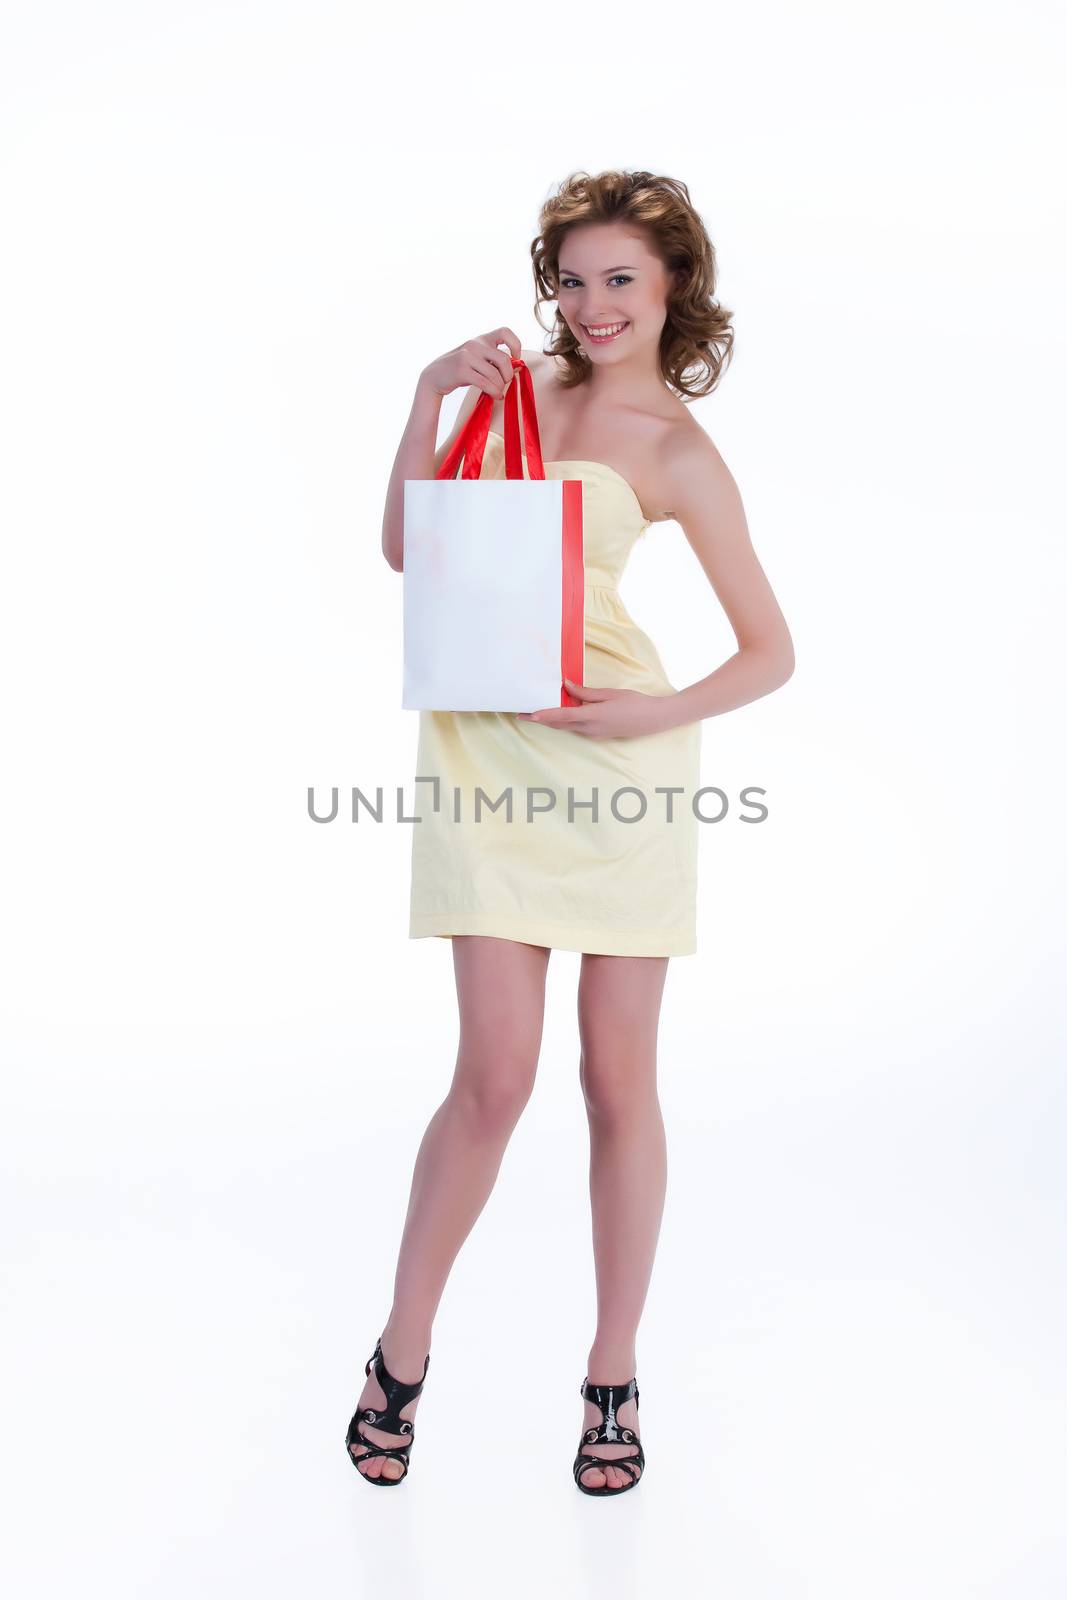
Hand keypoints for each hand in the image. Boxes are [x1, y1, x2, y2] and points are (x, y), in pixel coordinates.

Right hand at [421, 328, 522, 401]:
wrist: (434, 376)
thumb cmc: (461, 370)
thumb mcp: (478, 360)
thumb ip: (494, 361)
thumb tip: (518, 367)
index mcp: (481, 339)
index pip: (505, 332)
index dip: (515, 344)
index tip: (515, 358)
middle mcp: (475, 344)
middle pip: (504, 359)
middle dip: (508, 375)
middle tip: (505, 383)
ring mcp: (467, 356)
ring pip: (495, 374)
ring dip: (500, 387)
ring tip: (498, 393)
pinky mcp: (462, 370)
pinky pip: (485, 383)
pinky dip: (494, 392)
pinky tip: (495, 396)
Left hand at [516, 679, 672, 737]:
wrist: (653, 719)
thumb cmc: (634, 703)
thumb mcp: (609, 693)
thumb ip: (585, 692)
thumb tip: (566, 686)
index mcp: (593, 716)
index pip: (562, 716)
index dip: (544, 715)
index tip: (529, 714)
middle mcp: (590, 729)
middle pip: (559, 724)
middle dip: (540, 720)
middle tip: (522, 713)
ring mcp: (593, 734)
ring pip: (566, 727)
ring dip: (550, 721)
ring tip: (534, 713)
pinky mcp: (597, 734)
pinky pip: (575, 727)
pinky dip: (564, 721)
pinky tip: (558, 714)